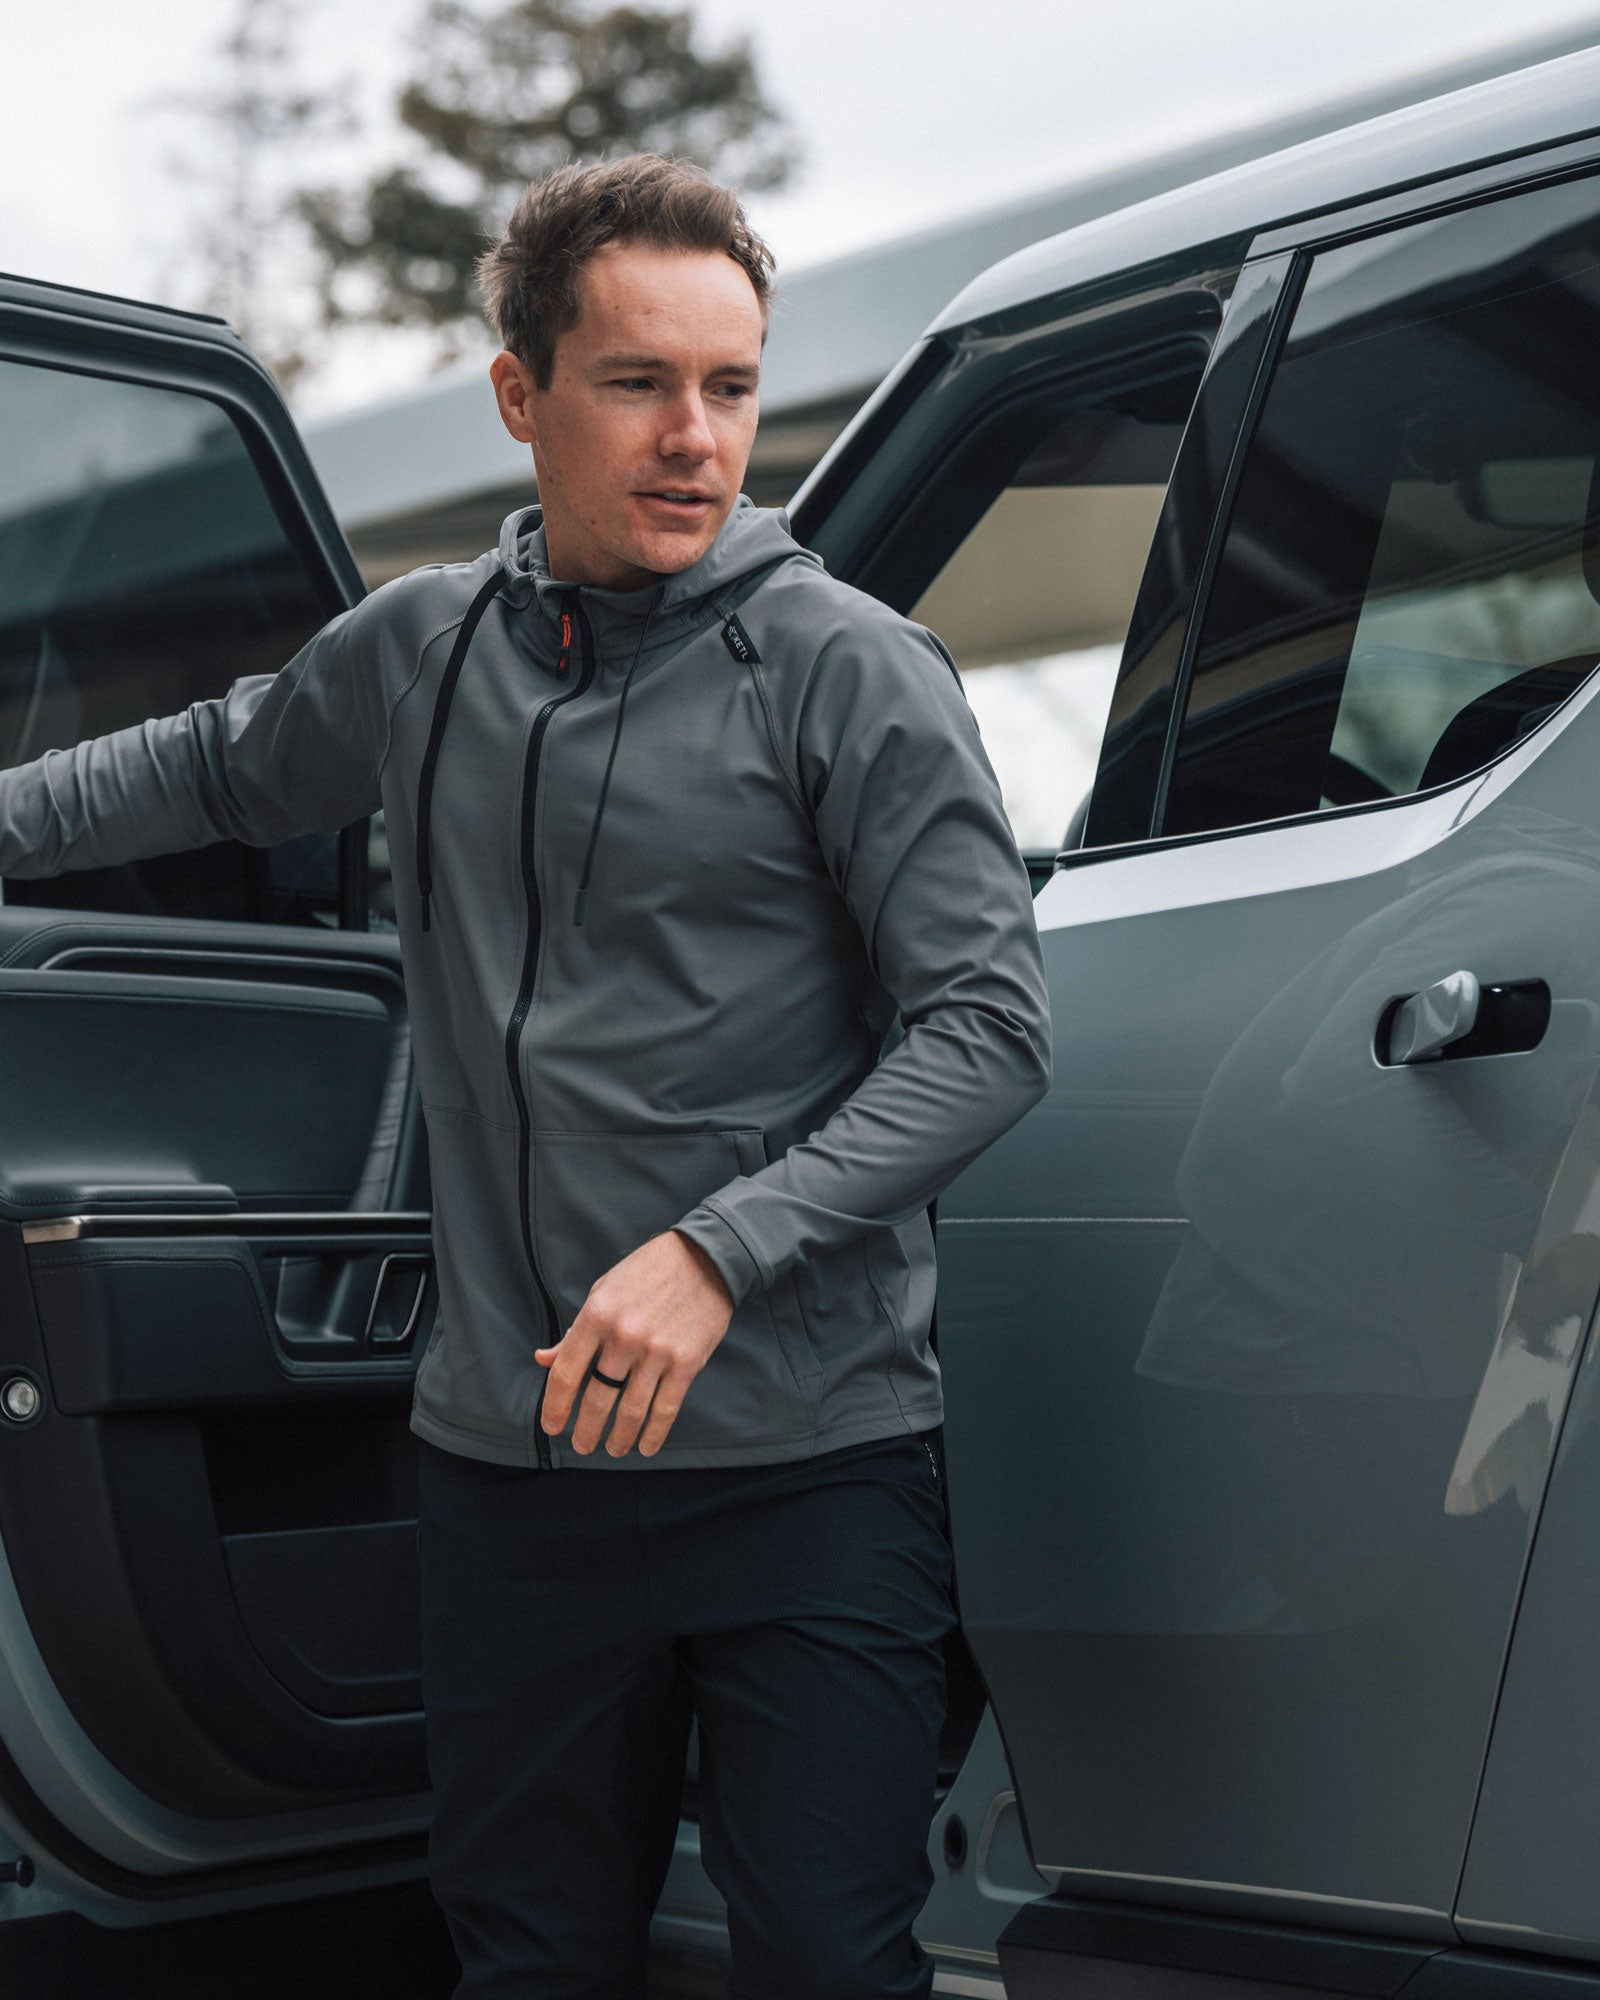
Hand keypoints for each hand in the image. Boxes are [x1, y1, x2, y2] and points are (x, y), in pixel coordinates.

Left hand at [535, 1231, 733, 1457]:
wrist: (704, 1257)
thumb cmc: (647, 1272)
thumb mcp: (603, 1291)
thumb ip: (575, 1331)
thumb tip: (543, 1359)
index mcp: (597, 1315)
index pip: (566, 1373)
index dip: (555, 1406)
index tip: (552, 1426)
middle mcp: (624, 1336)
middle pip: (597, 1399)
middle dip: (586, 1430)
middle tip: (583, 1446)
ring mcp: (657, 1351)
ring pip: (631, 1411)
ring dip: (619, 1438)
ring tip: (613, 1449)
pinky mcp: (687, 1361)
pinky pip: (666, 1408)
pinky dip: (654, 1434)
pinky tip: (646, 1446)